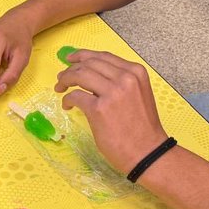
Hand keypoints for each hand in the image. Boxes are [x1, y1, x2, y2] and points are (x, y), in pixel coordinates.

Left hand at [54, 49, 170, 173]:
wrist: (148, 152)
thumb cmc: (143, 127)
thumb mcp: (137, 94)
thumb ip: (120, 81)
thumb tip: (92, 75)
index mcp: (135, 72)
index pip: (103, 56)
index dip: (83, 55)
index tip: (71, 59)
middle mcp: (125, 78)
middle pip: (89, 63)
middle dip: (71, 68)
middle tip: (61, 77)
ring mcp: (112, 93)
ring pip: (79, 75)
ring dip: (65, 79)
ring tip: (60, 88)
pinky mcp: (99, 109)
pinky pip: (75, 96)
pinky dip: (67, 99)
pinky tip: (67, 105)